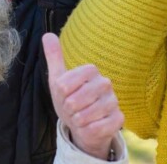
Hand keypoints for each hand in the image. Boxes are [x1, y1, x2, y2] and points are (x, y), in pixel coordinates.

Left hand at [44, 33, 123, 159]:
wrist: (83, 125)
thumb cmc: (70, 100)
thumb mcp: (58, 79)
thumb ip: (54, 57)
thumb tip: (47, 35)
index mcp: (91, 71)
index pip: (65, 84)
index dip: (60, 95)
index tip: (64, 96)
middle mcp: (105, 83)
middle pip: (74, 101)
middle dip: (68, 110)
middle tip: (72, 110)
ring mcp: (114, 101)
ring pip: (85, 116)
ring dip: (77, 121)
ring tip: (80, 118)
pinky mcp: (119, 119)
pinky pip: (96, 128)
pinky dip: (87, 130)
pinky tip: (90, 127)